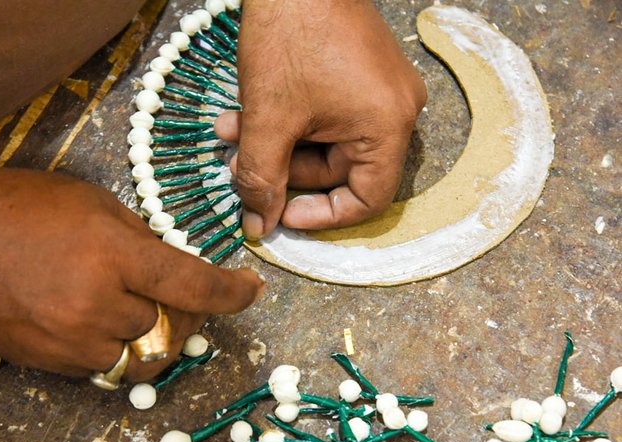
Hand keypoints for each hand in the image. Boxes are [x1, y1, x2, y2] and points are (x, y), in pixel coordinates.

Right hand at [0, 157, 263, 380]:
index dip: (230, 293)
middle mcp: (97, 304)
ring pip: (136, 353)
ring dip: (140, 332)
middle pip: (168, 327)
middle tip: (167, 292)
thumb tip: (168, 264)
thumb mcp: (82, 200)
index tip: (249, 292)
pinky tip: (84, 318)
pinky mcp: (47, 364)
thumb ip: (132, 236)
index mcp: (112, 253)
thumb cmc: (5, 207)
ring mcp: (70, 341)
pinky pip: (100, 367)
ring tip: (116, 301)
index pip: (192, 284)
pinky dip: (107, 347)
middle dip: (178, 312)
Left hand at [215, 0, 426, 237]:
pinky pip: (324, 115)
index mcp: (387, 126)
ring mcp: (378, 89)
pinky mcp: (359, 73)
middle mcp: (395, 110)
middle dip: (279, 169)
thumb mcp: (269, 118)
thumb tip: (260, 225)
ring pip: (322, 142)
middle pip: (337, 170)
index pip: (366, 199)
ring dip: (273, 143)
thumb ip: (262, 178)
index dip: (321, 216)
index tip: (280, 214)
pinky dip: (285, 119)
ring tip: (227, 130)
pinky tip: (244, 110)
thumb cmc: (290, 34)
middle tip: (235, 162)